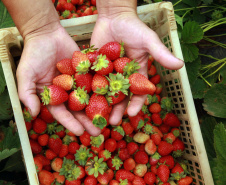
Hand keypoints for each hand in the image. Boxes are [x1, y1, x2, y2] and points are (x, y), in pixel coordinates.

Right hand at [17, 25, 100, 135]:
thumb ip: (27, 94)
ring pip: (91, 98)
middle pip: (79, 109)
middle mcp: (68, 92)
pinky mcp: (88, 72)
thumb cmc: (33, 54)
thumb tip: (33, 113)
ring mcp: (79, 82)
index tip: (79, 132)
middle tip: (98, 132)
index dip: (70, 123)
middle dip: (88, 121)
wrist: (47, 34)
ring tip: (109, 119)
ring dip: (99, 109)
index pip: (62, 113)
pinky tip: (114, 98)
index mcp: (54, 96)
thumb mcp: (26, 74)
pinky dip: (105, 90)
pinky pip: (97, 82)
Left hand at [91, 8, 183, 124]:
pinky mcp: (94, 68)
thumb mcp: (148, 40)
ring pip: (104, 93)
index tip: (132, 113)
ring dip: (100, 105)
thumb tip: (181, 65)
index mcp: (136, 74)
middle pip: (120, 97)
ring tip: (95, 117)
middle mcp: (122, 77)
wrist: (114, 16)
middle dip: (116, 110)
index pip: (138, 92)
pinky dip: (86, 91)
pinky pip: (90, 81)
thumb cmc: (134, 27)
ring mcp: (107, 74)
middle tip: (111, 122)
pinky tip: (81, 101)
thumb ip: (161, 53)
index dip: (136, 103)